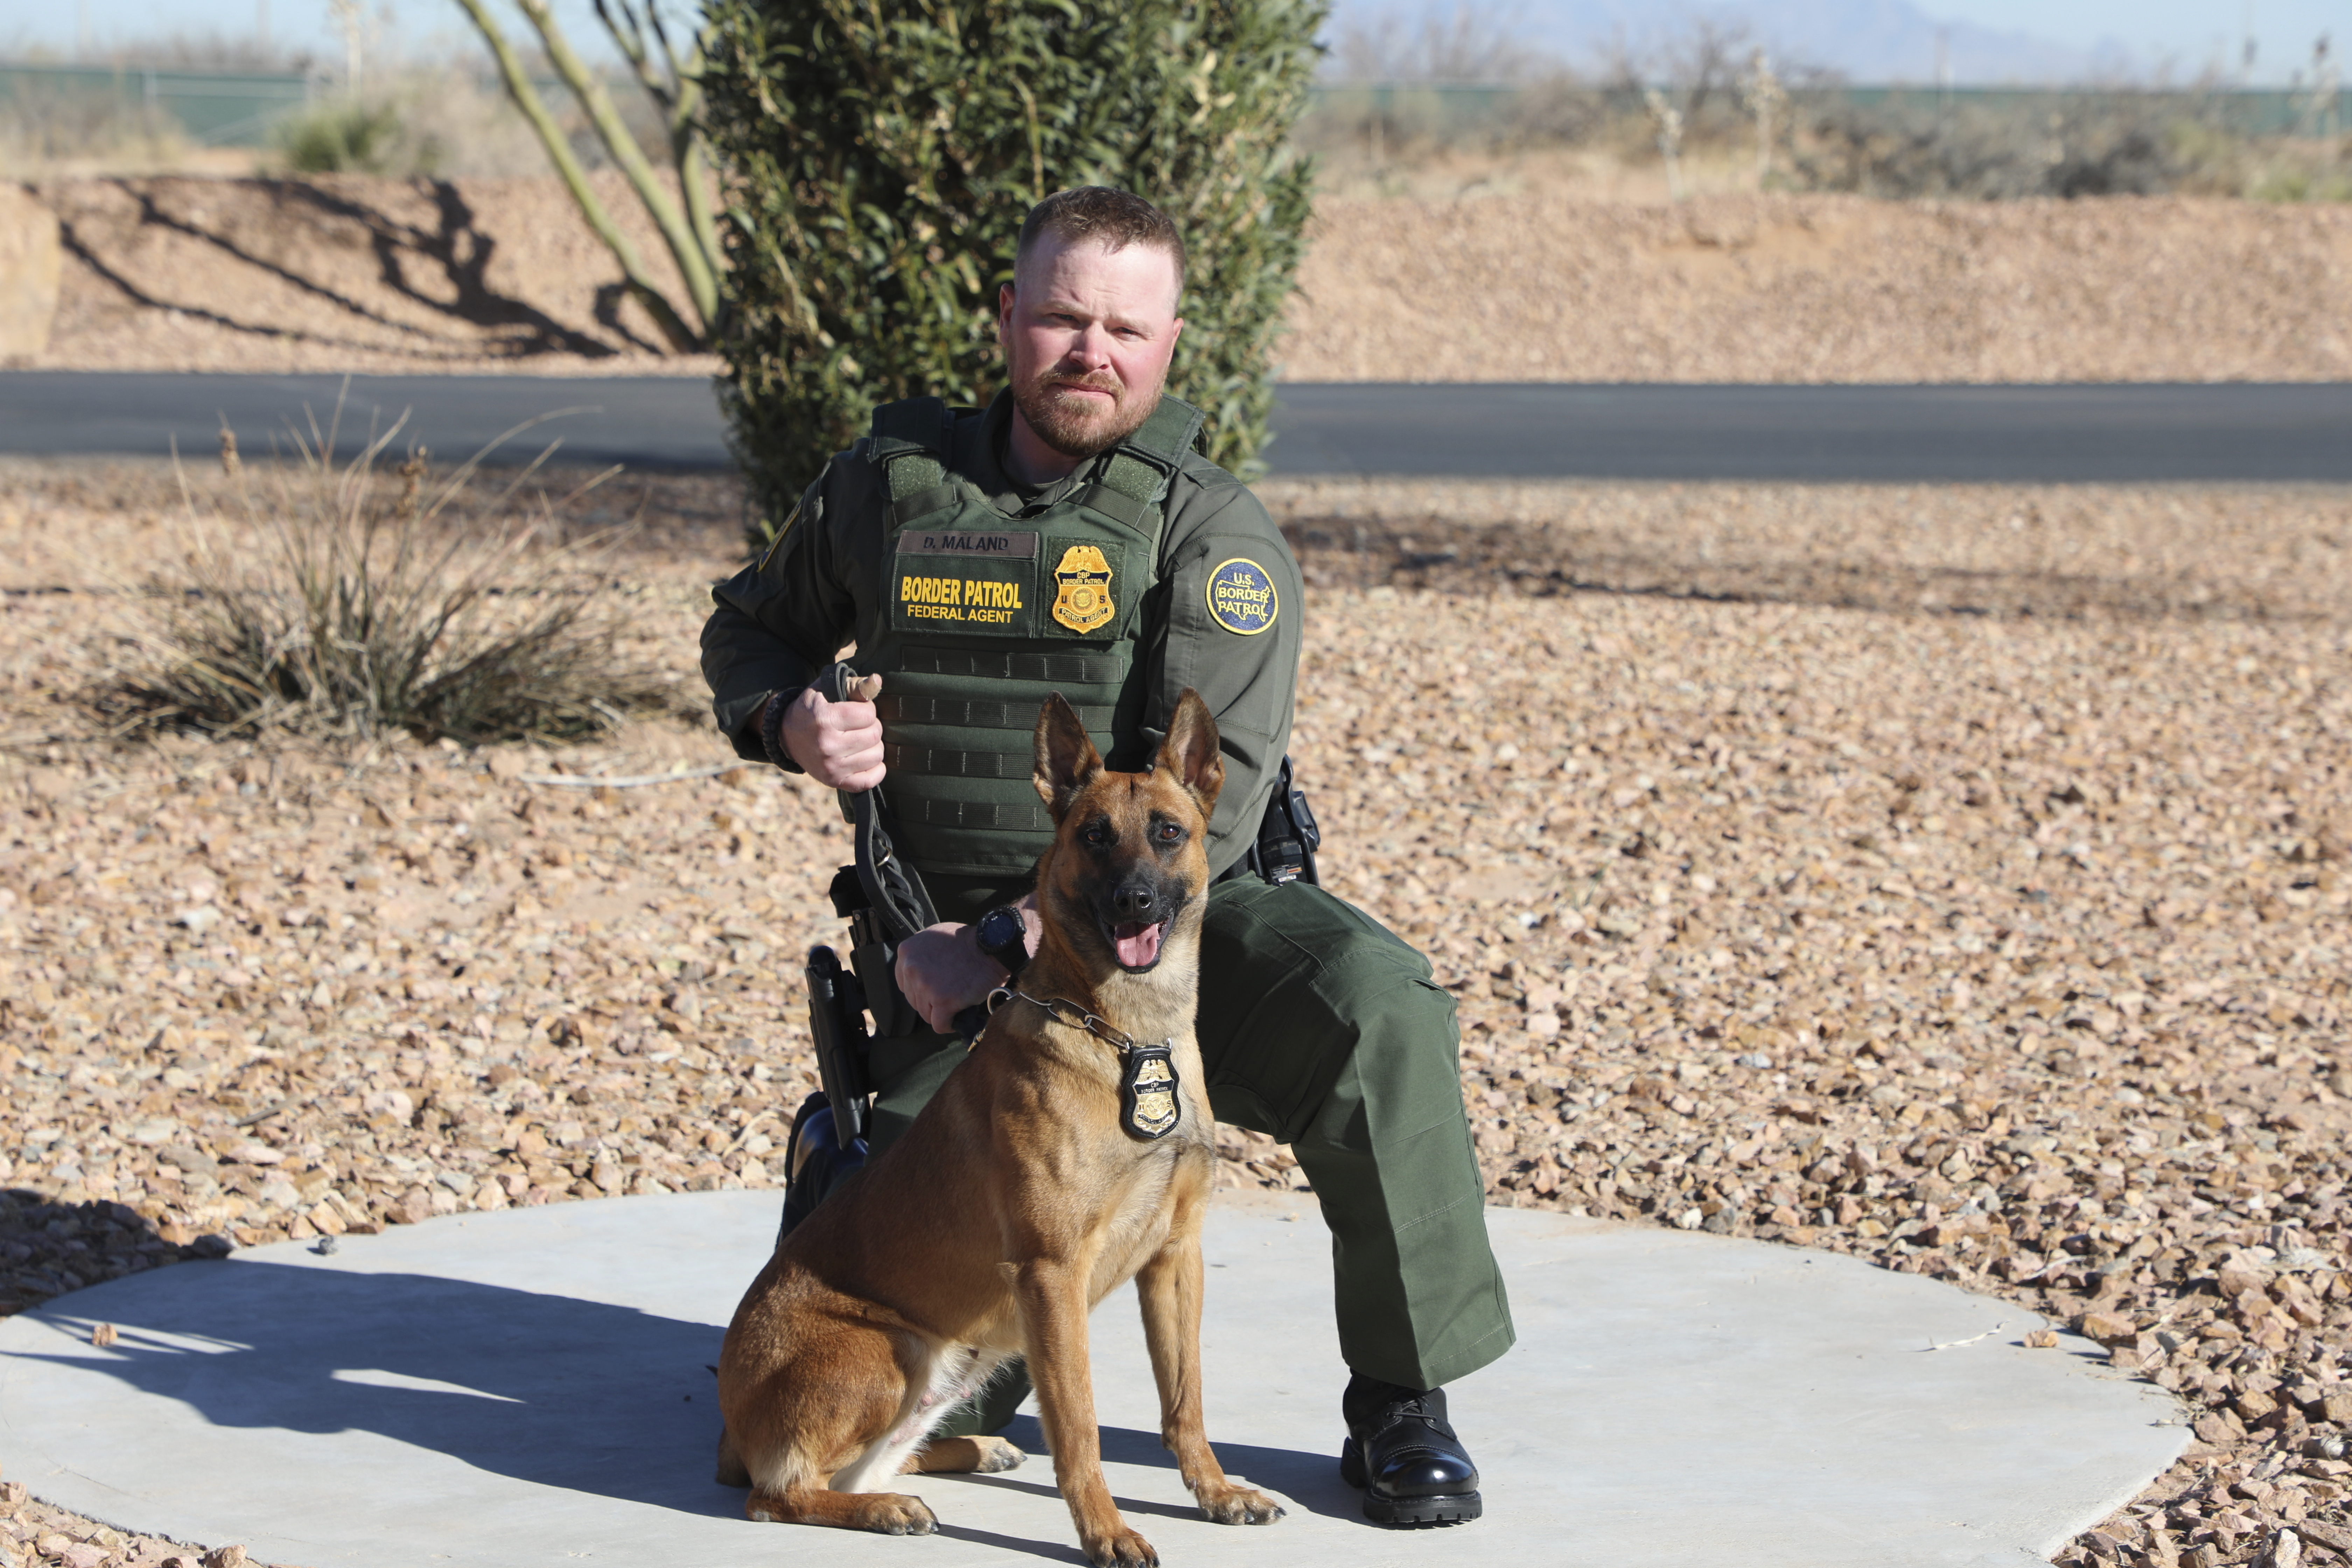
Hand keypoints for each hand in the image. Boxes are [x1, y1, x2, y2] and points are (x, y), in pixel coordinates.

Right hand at [781, 677, 883, 790]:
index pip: (868, 714)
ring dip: (874, 746)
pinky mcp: (835, 782)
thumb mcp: (825, 690)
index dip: (867, 709)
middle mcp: (827, 745)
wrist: (788, 736)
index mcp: (824, 719)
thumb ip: (853, 684)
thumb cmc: (813, 710)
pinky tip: (865, 758)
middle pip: (874, 735)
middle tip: (860, 725)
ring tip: (860, 740)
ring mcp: (831, 767)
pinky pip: (871, 779)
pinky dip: (875, 769)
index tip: (858, 710)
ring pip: (877, 755)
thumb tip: (877, 680)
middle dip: (872, 726)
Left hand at [894, 898, 1039, 1033]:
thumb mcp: (934, 937)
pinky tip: (958, 1014)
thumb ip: (920, 955)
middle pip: (914, 1000)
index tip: (936, 987)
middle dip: (931, 1001)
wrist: (992, 947)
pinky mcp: (941, 1001)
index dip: (922, 989)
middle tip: (951, 992)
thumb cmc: (968, 942)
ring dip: (941, 1012)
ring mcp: (925, 985)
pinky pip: (939, 1025)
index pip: (905, 984)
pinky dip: (949, 1024)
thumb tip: (917, 973)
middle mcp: (911, 968)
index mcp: (907, 951)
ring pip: (925, 1014)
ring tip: (957, 1000)